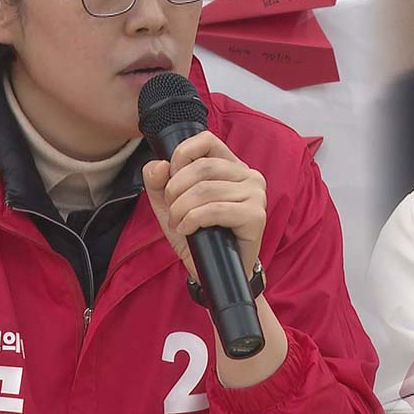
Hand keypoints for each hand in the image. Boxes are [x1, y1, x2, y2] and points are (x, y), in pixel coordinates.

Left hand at [142, 131, 267, 279]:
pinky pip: (216, 210)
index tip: (170, 179)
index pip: (206, 141)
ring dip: (181, 209)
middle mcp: (249, 175)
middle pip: (203, 167)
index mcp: (231, 166)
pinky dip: (193, 219)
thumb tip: (159, 165)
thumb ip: (157, 183)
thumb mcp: (170, 206)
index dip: (181, 155)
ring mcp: (256, 195)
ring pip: (206, 189)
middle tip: (172, 210)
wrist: (214, 273)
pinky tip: (188, 230)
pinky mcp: (255, 216)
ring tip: (178, 223)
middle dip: (176, 189)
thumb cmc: (198, 236)